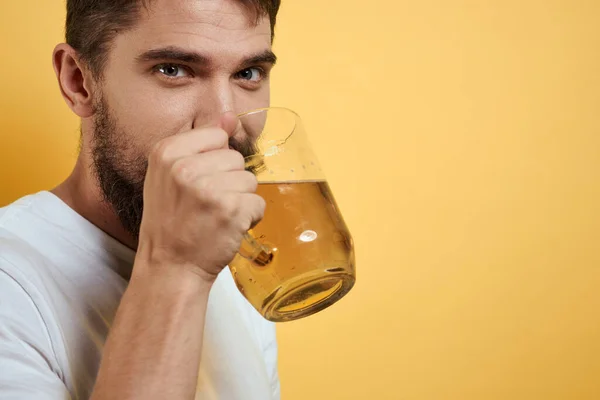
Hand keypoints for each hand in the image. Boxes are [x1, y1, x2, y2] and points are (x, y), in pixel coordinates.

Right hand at [135, 113, 264, 282]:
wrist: (170, 267)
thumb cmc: (172, 221)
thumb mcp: (172, 175)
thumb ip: (201, 144)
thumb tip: (230, 116)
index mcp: (166, 152)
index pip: (216, 136)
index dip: (214, 162)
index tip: (196, 184)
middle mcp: (185, 168)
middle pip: (235, 158)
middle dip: (229, 182)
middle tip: (206, 205)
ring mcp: (208, 189)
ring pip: (250, 180)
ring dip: (240, 200)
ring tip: (216, 217)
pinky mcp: (231, 210)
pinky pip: (259, 203)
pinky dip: (249, 218)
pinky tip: (227, 228)